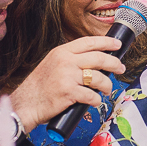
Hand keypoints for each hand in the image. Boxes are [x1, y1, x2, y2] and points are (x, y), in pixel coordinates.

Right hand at [8, 35, 124, 130]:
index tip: (117, 44)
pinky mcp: (69, 92)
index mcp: (62, 52)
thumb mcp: (53, 64)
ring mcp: (67, 76)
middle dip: (114, 63)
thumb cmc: (40, 86)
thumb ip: (70, 59)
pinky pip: (91, 95)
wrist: (26, 103)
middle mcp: (65, 61)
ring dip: (107, 85)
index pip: (89, 42)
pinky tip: (95, 101)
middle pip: (98, 58)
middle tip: (120, 68)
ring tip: (106, 89)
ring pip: (98, 78)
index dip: (106, 42)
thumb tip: (95, 61)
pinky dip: (96, 100)